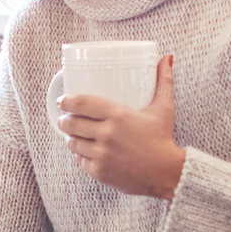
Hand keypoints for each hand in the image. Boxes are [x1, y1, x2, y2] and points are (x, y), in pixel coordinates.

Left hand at [56, 53, 186, 198]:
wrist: (167, 173)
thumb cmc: (164, 139)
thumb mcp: (164, 107)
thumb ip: (164, 81)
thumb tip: (167, 58)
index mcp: (118, 116)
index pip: (82, 104)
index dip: (67, 101)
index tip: (63, 100)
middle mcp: (107, 135)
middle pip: (72, 124)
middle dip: (64, 120)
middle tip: (65, 118)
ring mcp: (102, 155)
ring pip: (73, 143)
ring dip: (69, 138)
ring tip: (71, 134)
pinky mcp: (100, 171)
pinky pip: (80, 161)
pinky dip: (79, 155)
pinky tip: (81, 151)